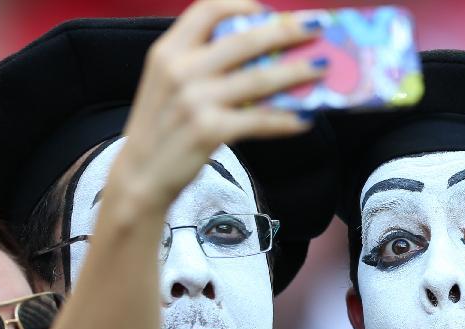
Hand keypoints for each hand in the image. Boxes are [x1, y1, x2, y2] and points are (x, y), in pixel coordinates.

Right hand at [106, 0, 325, 214]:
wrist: (140, 176)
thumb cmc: (161, 129)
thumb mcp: (166, 83)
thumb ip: (199, 62)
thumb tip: (259, 54)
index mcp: (168, 51)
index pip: (207, 9)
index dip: (242, 4)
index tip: (269, 10)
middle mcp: (180, 70)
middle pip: (245, 39)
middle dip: (288, 31)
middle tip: (318, 27)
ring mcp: (195, 100)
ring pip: (259, 79)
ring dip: (297, 71)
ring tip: (323, 68)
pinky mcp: (209, 130)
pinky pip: (259, 119)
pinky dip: (285, 119)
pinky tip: (303, 119)